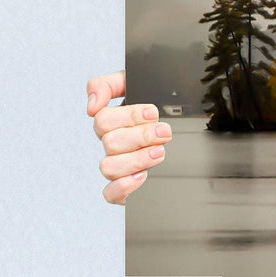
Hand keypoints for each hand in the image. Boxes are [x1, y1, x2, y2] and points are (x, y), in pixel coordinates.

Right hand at [87, 71, 171, 204]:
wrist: (183, 124)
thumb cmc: (156, 104)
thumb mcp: (135, 83)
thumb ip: (108, 84)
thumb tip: (92, 104)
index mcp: (112, 121)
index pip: (103, 119)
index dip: (129, 116)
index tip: (153, 112)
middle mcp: (112, 143)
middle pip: (110, 142)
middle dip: (141, 136)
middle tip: (163, 132)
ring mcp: (118, 165)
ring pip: (109, 167)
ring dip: (137, 159)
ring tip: (159, 151)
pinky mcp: (124, 187)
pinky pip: (110, 193)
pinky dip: (124, 186)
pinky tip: (143, 175)